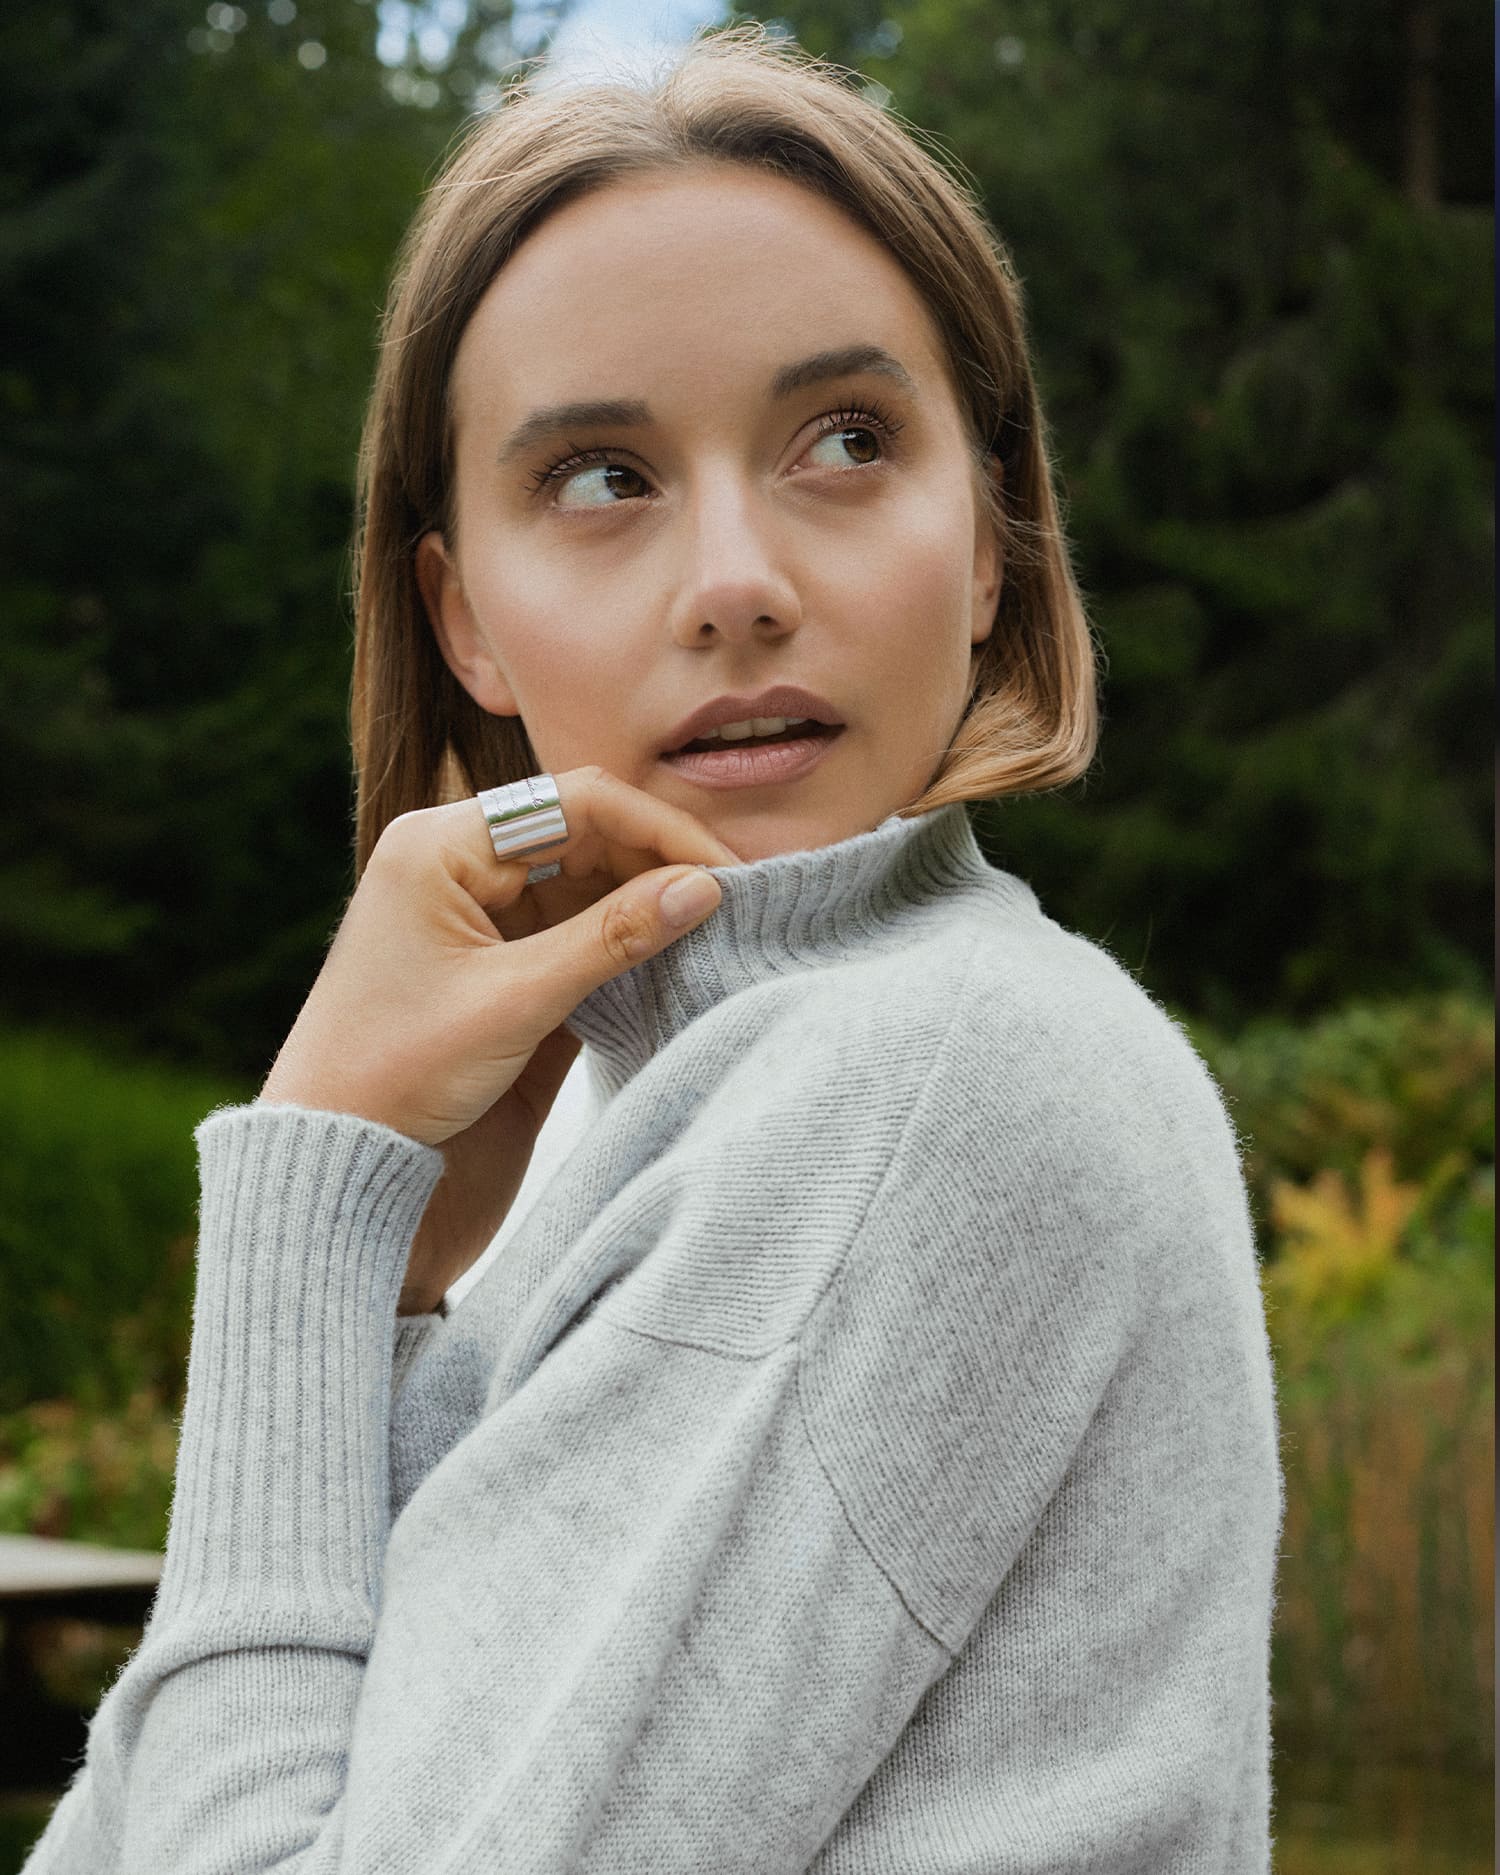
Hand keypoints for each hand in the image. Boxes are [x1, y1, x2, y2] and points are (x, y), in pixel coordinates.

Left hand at [257, 766, 741, 1311]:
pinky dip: (622, 946)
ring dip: (646, 905)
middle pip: (586, 834)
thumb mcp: (514, 1001)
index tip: (729, 873)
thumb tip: (706, 888)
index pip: (577, 803)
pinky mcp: (496, 971)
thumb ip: (614, 937)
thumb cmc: (395, 1076)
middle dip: (659, 863)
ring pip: (587, 886)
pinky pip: (573, 935)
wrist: (335, 1165)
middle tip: (737, 901)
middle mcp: (458, 867)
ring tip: (718, 931)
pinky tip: (673, 965)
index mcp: (441, 846)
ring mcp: (478, 919)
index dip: (661, 832)